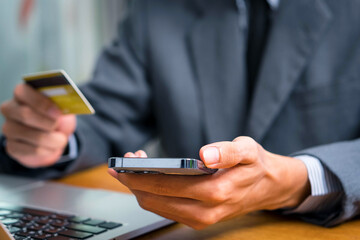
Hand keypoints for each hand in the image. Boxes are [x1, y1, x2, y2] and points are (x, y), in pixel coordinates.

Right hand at [1, 84, 75, 167]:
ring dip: (52, 140)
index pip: (23, 92)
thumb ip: (61, 103)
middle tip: (58, 126)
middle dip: (48, 122)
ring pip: (30, 135)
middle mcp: (10, 109)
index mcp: (22, 93)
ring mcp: (9, 128)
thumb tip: (67, 105)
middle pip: (25, 114)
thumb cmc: (57, 116)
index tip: (58, 113)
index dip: (41, 103)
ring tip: (61, 139)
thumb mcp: (62, 107)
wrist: (55, 137)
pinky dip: (47, 150)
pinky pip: (32, 150)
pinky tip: (52, 148)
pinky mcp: (12, 146)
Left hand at [108, 137, 309, 229]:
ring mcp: (199, 220)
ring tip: (133, 168)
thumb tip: (205, 154)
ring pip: (156, 207)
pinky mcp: (196, 220)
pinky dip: (152, 195)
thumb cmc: (255, 165)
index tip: (126, 161)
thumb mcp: (248, 149)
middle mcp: (205, 212)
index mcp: (216, 193)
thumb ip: (228, 151)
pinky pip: (164, 210)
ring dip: (140, 189)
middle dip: (134, 181)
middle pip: (155, 200)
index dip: (141, 174)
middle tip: (124, 162)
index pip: (167, 186)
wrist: (267, 187)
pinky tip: (149, 180)